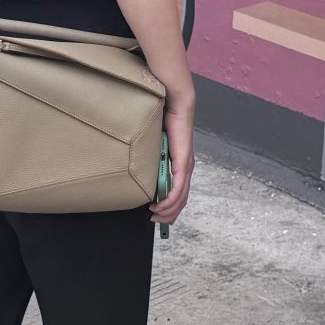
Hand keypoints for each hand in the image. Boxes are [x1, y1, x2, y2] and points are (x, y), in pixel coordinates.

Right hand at [151, 89, 194, 225]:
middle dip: (168, 214)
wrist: (174, 103)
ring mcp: (186, 166)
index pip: (178, 192)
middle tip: (155, 221)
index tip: (156, 215)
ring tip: (155, 216)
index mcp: (180, 164)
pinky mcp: (183, 162)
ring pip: (180, 197)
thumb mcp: (154, 144)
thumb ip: (150, 156)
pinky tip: (161, 206)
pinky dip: (170, 200)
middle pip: (181, 200)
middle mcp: (186, 167)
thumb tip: (138, 166)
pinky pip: (178, 187)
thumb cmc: (163, 120)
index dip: (169, 207)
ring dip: (168, 210)